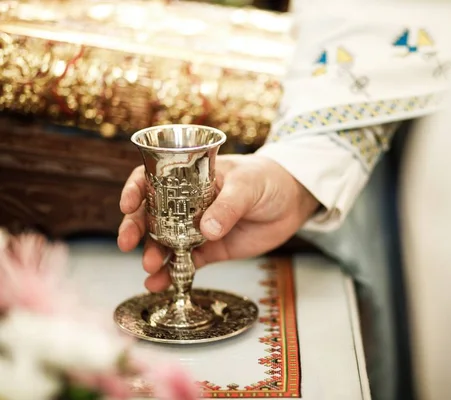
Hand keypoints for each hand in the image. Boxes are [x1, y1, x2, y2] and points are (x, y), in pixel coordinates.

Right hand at [117, 154, 318, 291]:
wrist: (292, 200)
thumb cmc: (267, 178)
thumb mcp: (248, 185)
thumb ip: (228, 207)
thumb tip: (206, 231)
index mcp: (191, 178)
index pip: (155, 180)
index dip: (136, 190)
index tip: (128, 205)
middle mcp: (188, 203)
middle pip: (153, 215)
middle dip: (137, 228)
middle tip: (128, 242)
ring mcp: (198, 227)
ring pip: (166, 241)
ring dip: (154, 254)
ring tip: (150, 267)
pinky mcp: (211, 249)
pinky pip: (186, 262)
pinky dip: (172, 273)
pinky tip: (160, 284)